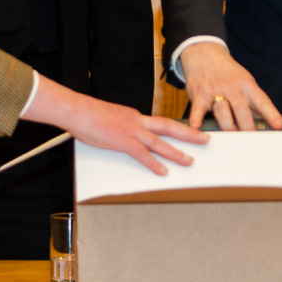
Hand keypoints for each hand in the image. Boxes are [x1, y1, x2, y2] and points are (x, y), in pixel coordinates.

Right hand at [21, 74, 209, 173]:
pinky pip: (141, 154)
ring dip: (176, 152)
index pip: (162, 123)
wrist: (76, 110)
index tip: (192, 133)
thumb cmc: (89, 115)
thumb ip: (123, 129)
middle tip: (205, 139)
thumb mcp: (112, 119)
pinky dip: (153, 163)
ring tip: (190, 161)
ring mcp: (130, 130)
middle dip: (189, 134)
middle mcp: (137, 121)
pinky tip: (162, 172)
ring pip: (159, 142)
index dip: (179, 129)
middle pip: (169, 127)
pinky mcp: (121, 140)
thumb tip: (128, 140)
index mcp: (136, 116)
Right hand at [180, 42, 281, 130]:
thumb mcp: (244, 80)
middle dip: (247, 126)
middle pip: (241, 108)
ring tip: (232, 139)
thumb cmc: (227, 73)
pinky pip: (198, 109)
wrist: (204, 54)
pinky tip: (196, 128)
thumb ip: (253, 101)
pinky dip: (196, 120)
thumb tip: (267, 124)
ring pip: (222, 111)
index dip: (271, 113)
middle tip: (252, 142)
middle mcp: (232, 87)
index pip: (261, 100)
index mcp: (247, 84)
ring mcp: (214, 91)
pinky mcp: (199, 95)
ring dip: (227, 126)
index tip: (278, 125)